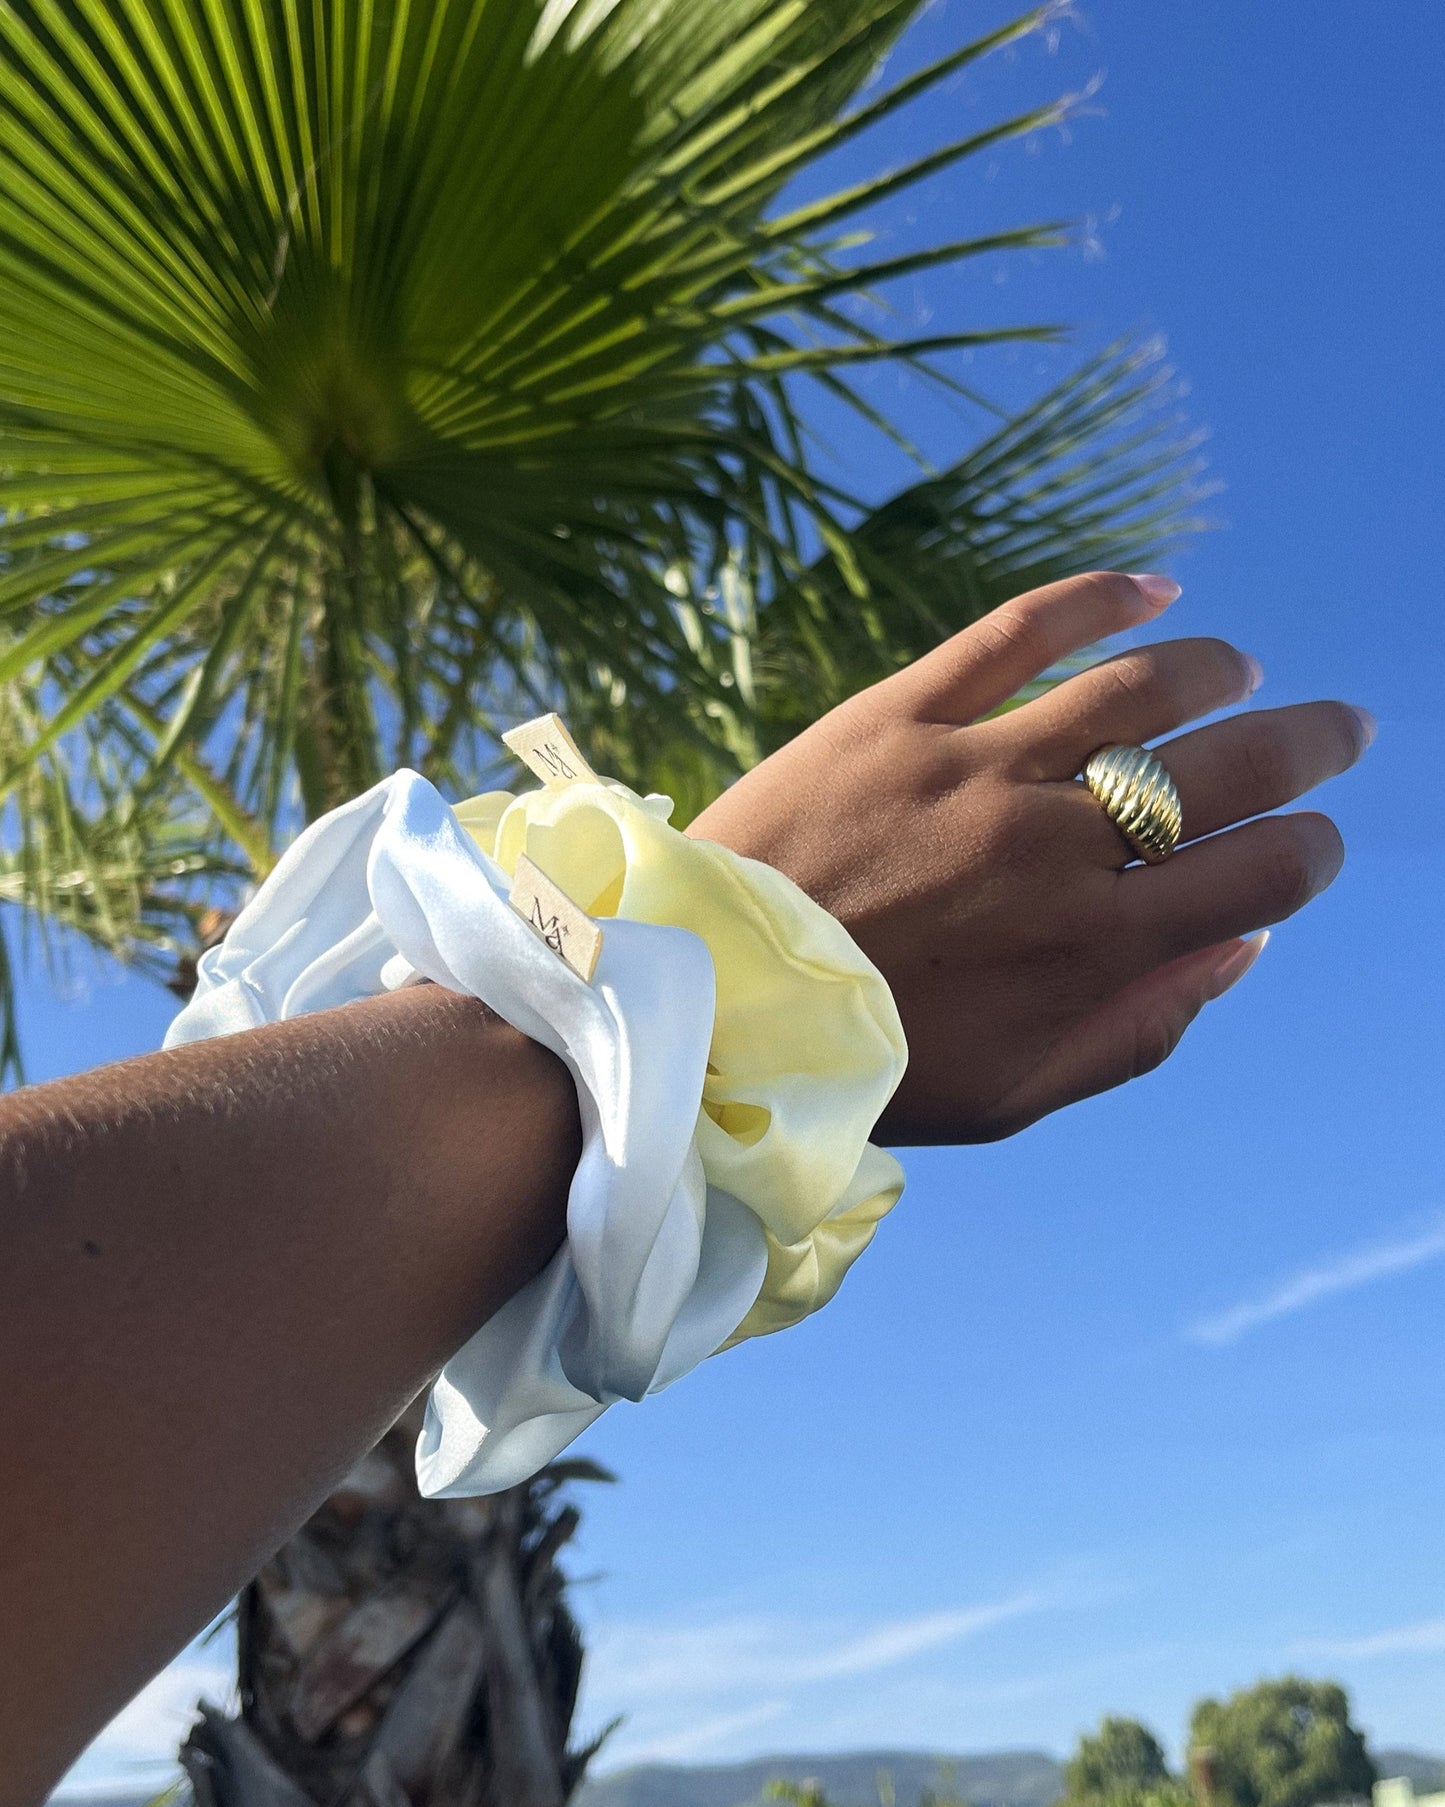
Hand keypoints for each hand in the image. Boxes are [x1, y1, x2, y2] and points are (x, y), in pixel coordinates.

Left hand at [689, 572, 1371, 1144]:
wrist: (712, 998)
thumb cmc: (870, 1061)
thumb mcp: (1018, 1092)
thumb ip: (1142, 1029)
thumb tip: (1243, 947)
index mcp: (1094, 948)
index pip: (1260, 875)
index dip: (1309, 851)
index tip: (1312, 841)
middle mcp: (1055, 847)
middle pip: (1228, 770)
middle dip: (1309, 746)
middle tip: (1342, 728)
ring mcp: (979, 769)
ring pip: (1139, 688)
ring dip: (1215, 670)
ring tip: (1241, 671)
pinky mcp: (900, 713)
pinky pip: (1019, 633)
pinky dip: (1097, 597)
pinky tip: (1154, 585)